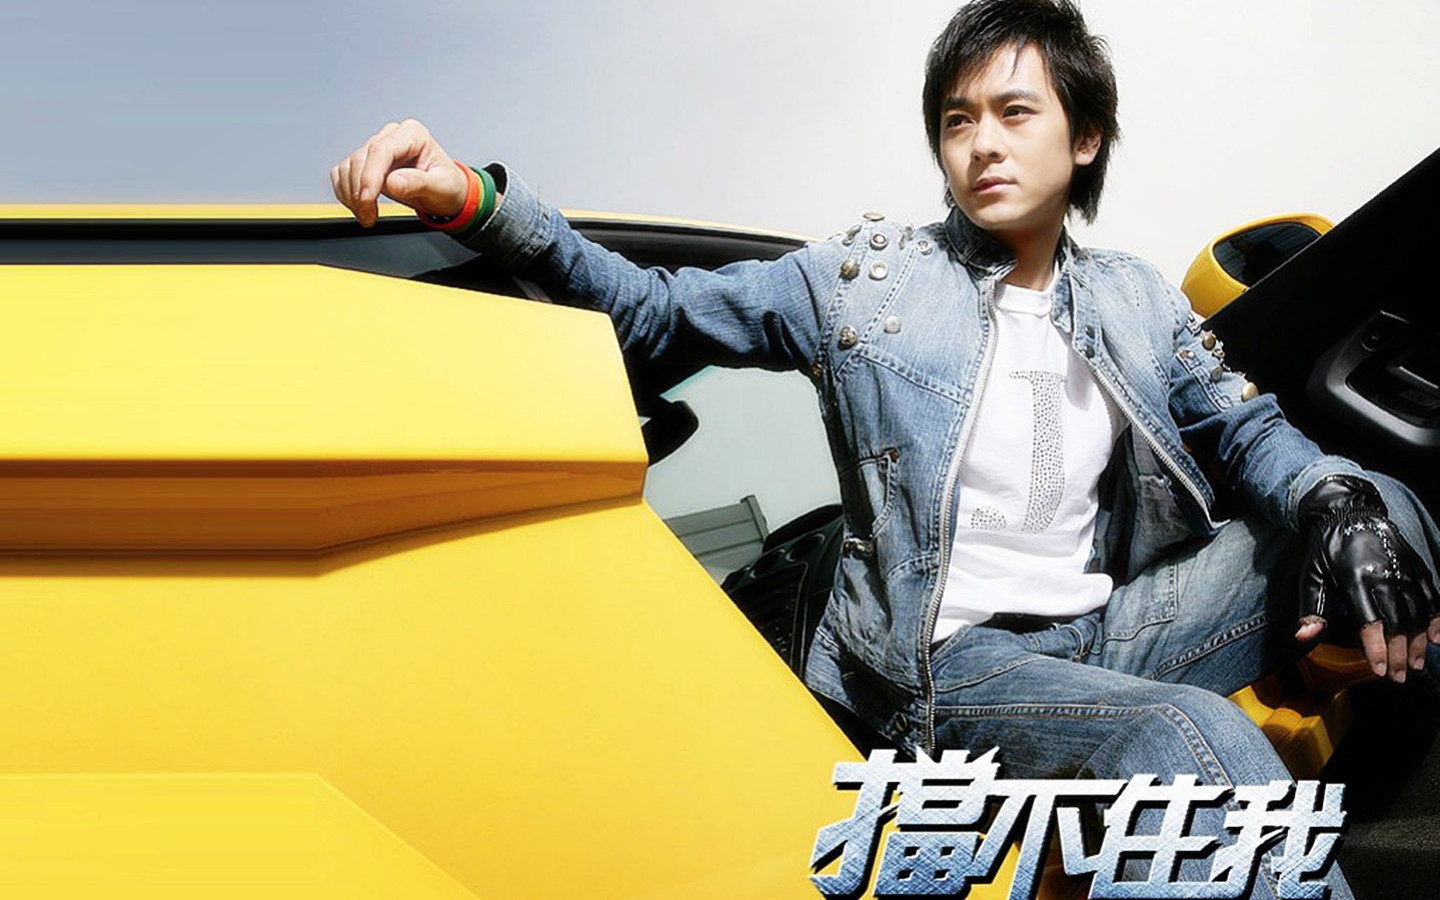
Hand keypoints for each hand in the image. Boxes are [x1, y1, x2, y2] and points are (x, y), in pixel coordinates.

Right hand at [331, 119, 467, 226]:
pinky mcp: (366, 162)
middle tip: (369, 216)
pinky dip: (345, 193)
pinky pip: (343, 174)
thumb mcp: (441, 187)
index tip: (366, 199)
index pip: (381, 150)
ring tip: (367, 215)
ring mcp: (376, 148)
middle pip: (361, 159)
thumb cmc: (447, 186)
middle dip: (360, 191)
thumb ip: (418, 183)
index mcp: (413, 134)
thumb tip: (392, 182)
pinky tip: (359, 207)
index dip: (369, 176)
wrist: (444, 192)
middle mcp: (392, 136)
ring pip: (348, 167)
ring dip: (351, 195)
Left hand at [1294, 474, 1439, 681]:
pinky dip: (1436, 619)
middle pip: (1398, 623)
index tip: (1379, 672)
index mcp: (1354, 579)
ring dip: (1418, 643)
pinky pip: (1432, 596)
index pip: (1370, 623)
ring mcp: (1403, 570)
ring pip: (1418, 614)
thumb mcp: (1311, 576)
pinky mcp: (1416, 565)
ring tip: (1414, 664)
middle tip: (1398, 677)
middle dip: (1398, 654)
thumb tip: (1304, 637)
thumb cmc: (1325, 549)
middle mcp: (1383, 575)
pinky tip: (1435, 639)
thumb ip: (1311, 608)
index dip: (1376, 650)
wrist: (1348, 511)